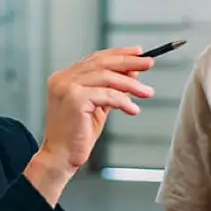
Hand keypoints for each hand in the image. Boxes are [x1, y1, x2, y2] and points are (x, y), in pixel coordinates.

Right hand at [41, 47, 154, 170]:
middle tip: (149, 63)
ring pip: (107, 77)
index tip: (138, 53)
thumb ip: (110, 88)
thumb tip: (131, 72)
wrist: (61, 157)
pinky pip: (107, 95)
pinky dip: (123, 101)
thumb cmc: (76, 135)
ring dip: (131, 84)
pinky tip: (133, 109)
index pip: (95, 58)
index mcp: (65, 78)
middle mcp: (63, 79)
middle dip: (128, 62)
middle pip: (102, 63)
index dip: (118, 54)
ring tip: (147, 92)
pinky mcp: (74, 99)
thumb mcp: (98, 106)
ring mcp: (66, 87)